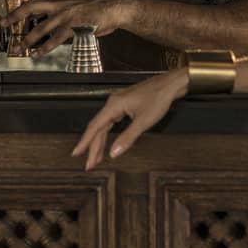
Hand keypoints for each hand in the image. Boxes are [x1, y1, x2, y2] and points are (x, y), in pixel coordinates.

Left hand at [15, 0, 133, 56]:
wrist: (114, 10)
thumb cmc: (96, 12)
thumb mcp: (75, 8)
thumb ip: (61, 15)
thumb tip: (49, 27)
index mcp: (59, 1)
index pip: (34, 3)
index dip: (18, 10)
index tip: (6, 17)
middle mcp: (59, 5)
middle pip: (31, 8)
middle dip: (14, 17)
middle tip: (3, 25)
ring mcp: (66, 15)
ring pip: (41, 28)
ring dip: (28, 39)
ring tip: (19, 48)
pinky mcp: (74, 26)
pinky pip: (55, 39)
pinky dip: (44, 48)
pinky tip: (37, 53)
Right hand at [72, 68, 186, 168]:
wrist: (171, 84)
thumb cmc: (159, 98)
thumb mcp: (144, 121)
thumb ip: (127, 138)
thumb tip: (114, 153)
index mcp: (114, 105)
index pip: (94, 127)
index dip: (85, 142)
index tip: (76, 153)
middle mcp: (113, 103)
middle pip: (98, 128)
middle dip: (93, 147)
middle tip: (89, 164)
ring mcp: (119, 103)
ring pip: (105, 126)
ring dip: (100, 142)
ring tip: (96, 158)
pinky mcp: (126, 105)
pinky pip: (112, 122)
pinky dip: (108, 134)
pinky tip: (107, 142)